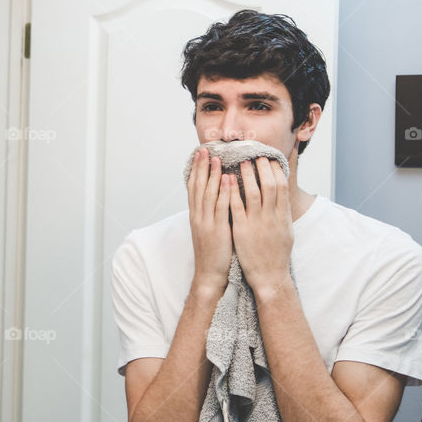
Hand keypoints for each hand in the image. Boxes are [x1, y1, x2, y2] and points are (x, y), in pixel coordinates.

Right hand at [187, 147, 232, 294]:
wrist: (209, 273)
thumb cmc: (213, 251)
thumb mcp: (209, 228)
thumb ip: (211, 211)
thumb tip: (217, 195)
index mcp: (196, 214)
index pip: (193, 186)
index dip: (196, 169)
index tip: (199, 154)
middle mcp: (198, 215)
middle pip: (197, 186)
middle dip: (201, 166)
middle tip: (204, 149)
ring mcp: (206, 222)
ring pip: (207, 193)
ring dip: (212, 174)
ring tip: (215, 158)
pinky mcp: (217, 229)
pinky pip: (220, 207)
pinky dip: (223, 191)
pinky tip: (228, 179)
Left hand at [228, 157, 293, 293]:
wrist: (270, 276)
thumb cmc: (277, 254)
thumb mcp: (286, 230)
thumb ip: (283, 212)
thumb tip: (283, 195)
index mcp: (282, 216)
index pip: (282, 186)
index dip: (275, 170)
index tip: (269, 158)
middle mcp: (271, 217)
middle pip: (269, 185)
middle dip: (262, 168)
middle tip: (254, 154)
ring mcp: (257, 223)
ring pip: (253, 192)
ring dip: (247, 175)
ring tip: (241, 162)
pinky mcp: (242, 230)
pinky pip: (236, 207)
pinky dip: (231, 192)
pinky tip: (226, 181)